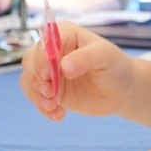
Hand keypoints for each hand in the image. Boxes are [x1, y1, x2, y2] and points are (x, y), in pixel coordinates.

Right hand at [18, 21, 134, 120]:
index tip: (48, 74)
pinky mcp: (50, 90)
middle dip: (36, 79)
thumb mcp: (105, 57)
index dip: (42, 57)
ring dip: (37, 96)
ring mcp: (50, 72)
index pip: (45, 41)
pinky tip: (58, 115)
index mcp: (65, 35)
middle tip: (50, 94)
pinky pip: (36, 97)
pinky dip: (42, 108)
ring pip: (29, 80)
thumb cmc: (115, 66)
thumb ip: (85, 58)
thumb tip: (64, 67)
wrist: (121, 90)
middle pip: (30, 60)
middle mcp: (53, 52)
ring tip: (54, 108)